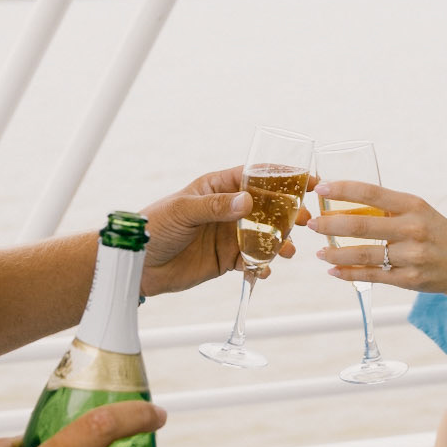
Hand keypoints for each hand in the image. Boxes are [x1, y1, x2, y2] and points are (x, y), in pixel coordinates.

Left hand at [141, 166, 310, 294]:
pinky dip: (262, 266)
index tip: (308, 181)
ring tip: (287, 251)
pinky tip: (263, 270)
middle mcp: (228, 209)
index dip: (284, 177)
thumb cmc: (155, 226)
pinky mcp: (227, 259)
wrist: (138, 263)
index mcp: (219, 187)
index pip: (257, 176)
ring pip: (265, 236)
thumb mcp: (183, 211)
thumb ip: (215, 207)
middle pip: (269, 207)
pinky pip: (252, 261)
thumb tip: (247, 202)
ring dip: (280, 243)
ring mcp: (230, 234)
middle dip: (289, 214)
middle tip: (304, 221)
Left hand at [307, 180, 446, 296]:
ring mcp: (410, 256)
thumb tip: (346, 200)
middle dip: (330, 224)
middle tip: (312, 224)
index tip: (321, 187)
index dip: (342, 189)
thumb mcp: (420, 211)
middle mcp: (412, 229)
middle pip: (360, 225)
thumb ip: (389, 207)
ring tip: (319, 251)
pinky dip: (348, 273)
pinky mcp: (408, 279)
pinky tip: (333, 270)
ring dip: (335, 253)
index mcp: (413, 205)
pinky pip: (371, 275)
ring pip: (362, 254)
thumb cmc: (437, 234)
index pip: (371, 193)